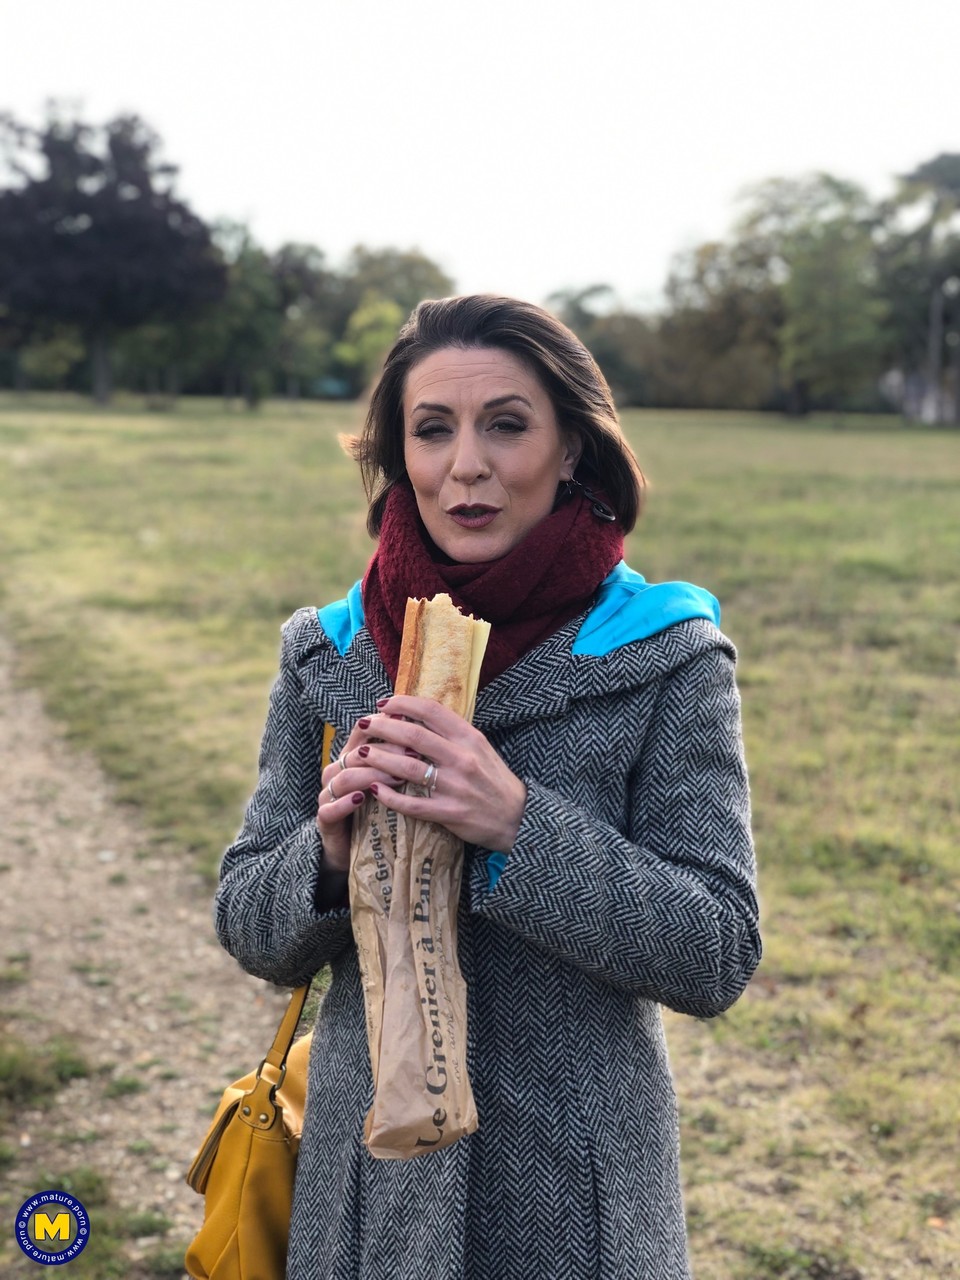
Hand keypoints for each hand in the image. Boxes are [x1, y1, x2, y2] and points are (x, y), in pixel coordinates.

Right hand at [316, 715, 409, 870]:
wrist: (351, 846)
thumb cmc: (376, 809)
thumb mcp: (390, 782)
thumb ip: (402, 760)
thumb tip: (432, 736)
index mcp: (351, 757)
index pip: (363, 732)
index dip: (387, 726)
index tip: (414, 727)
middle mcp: (337, 771)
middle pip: (357, 753)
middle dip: (386, 752)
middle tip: (415, 754)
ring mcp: (328, 794)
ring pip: (344, 778)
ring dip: (371, 775)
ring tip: (397, 778)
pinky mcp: (325, 820)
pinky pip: (330, 809)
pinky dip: (345, 803)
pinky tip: (361, 799)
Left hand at [352, 695, 526, 852]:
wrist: (517, 817)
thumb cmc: (494, 780)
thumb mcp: (480, 748)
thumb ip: (452, 734)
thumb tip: (418, 717)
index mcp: (469, 738)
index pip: (431, 711)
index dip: (403, 704)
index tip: (383, 703)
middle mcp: (462, 758)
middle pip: (413, 736)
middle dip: (383, 727)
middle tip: (364, 724)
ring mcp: (455, 787)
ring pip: (407, 768)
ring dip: (379, 758)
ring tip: (361, 753)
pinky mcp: (450, 813)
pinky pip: (412, 804)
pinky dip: (389, 796)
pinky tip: (374, 789)